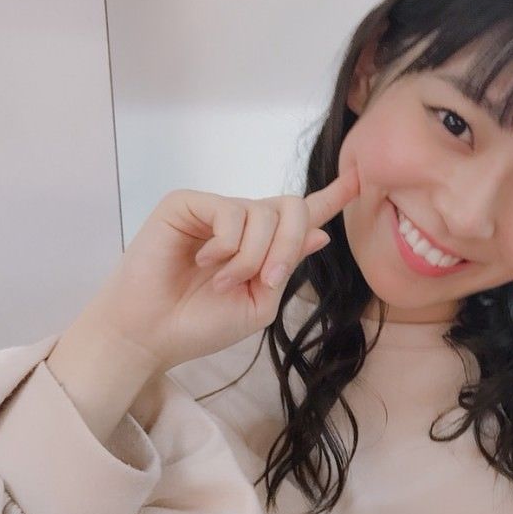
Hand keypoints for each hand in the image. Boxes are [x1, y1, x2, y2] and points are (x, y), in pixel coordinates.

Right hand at [84, 174, 358, 373]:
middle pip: (292, 207)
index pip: (302, 217)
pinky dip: (228, 247)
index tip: (361, 179)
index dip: (332, 198)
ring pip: (265, 214)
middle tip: (268, 279)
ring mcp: (214, 210)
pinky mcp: (188, 203)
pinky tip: (203, 264)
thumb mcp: (259, 303)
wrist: (152, 334)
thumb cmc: (200, 323)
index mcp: (262, 247)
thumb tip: (321, 234)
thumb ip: (288, 266)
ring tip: (222, 281)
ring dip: (253, 257)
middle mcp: (241, 223)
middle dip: (290, 243)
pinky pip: (233, 214)